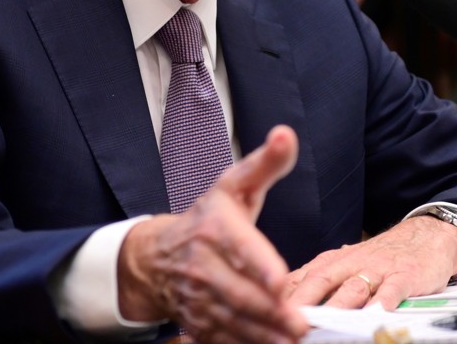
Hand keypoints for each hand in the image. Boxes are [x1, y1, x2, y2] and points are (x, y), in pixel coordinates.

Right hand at [117, 125, 309, 343]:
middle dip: (268, 310)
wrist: (157, 255)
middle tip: (299, 324)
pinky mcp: (195, 321)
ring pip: (229, 319)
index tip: (279, 280)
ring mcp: (196, 296)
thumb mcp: (235, 186)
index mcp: (214, 226)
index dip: (258, 264)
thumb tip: (287, 133)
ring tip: (289, 342)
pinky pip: (218, 338)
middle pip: (236, 291)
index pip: (238, 246)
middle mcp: (201, 263)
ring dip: (259, 334)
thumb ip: (266, 164)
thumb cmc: (208, 218)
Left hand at [284, 211, 456, 311]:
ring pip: (354, 287)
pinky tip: (375, 314)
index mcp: (332, 262)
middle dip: (302, 301)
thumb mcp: (344, 265)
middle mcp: (351, 263)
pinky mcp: (405, 276)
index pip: (300, 278)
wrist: (426, 237)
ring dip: (337, 305)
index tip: (264, 311)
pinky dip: (384, 301)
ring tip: (324, 324)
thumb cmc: (380, 258)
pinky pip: (393, 290)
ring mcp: (378, 269)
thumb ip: (315, 283)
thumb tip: (278, 303)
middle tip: (288, 319)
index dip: (282, 296)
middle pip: (321, 281)